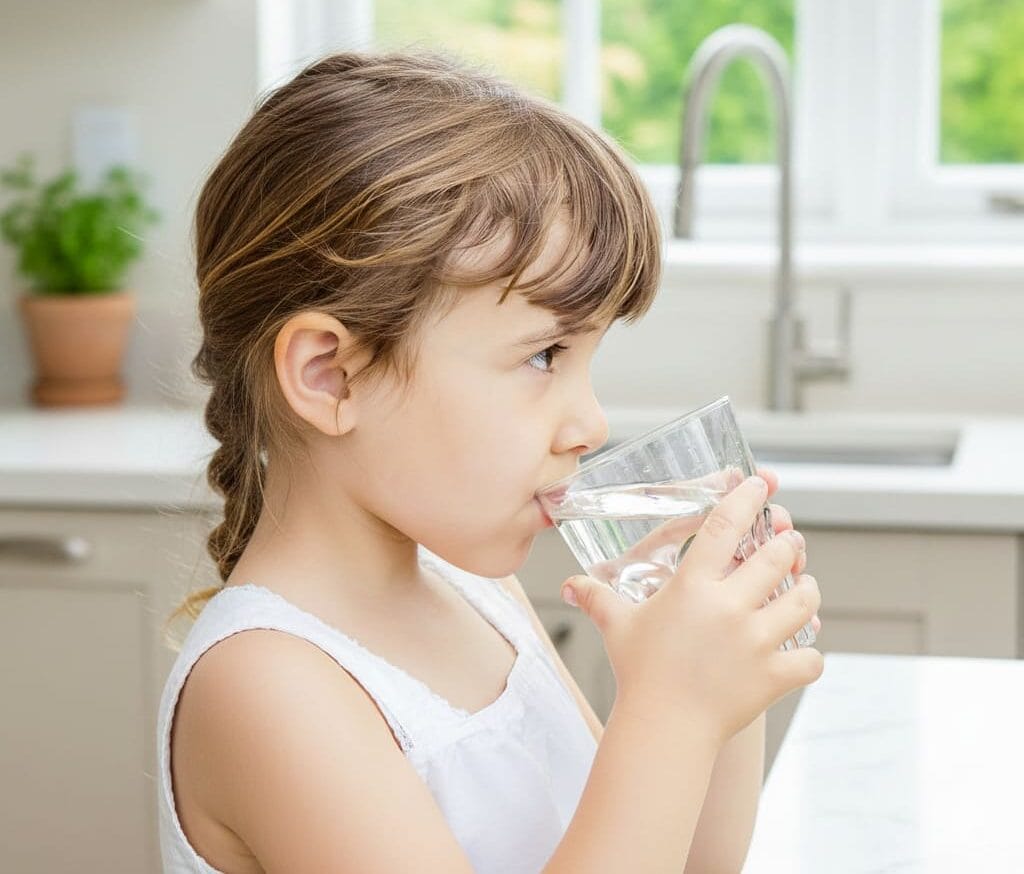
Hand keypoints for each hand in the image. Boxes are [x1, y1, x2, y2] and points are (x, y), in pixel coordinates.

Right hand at [561, 474, 824, 745]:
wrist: (664, 728)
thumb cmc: (640, 673)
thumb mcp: (618, 626)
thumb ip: (596, 597)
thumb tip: (569, 584)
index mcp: (693, 587)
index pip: (725, 527)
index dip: (746, 500)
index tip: (759, 487)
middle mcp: (730, 607)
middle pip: (778, 557)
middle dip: (789, 546)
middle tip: (788, 545)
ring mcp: (757, 641)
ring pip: (805, 601)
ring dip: (807, 591)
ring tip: (802, 589)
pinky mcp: (774, 675)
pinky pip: (812, 658)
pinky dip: (810, 654)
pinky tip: (802, 650)